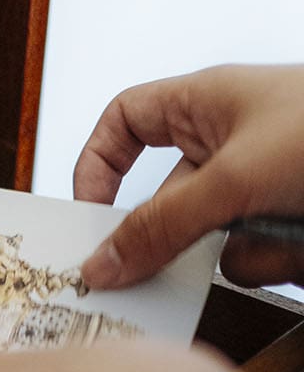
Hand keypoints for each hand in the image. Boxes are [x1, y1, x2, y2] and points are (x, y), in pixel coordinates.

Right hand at [75, 64, 303, 290]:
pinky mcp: (287, 216)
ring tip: (280, 231)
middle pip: (166, 200)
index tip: (89, 213)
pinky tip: (301, 241)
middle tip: (157, 268)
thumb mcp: (235, 176)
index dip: (98, 164)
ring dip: (244, 249)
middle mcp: (229, 142)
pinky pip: (256, 254)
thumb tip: (106, 261)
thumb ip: (164, 224)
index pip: (124, 121)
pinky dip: (277, 257)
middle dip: (175, 234)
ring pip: (214, 238)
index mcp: (204, 103)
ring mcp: (260, 181)